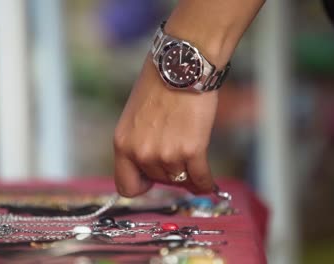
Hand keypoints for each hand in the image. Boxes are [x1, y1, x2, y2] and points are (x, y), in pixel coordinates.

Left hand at [113, 56, 218, 196]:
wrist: (181, 64)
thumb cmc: (160, 84)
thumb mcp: (136, 117)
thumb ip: (140, 143)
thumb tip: (156, 165)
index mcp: (123, 144)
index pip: (126, 186)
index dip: (142, 184)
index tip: (151, 179)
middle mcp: (141, 152)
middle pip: (159, 181)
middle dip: (169, 171)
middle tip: (180, 156)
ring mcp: (166, 153)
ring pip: (180, 180)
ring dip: (189, 174)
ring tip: (195, 162)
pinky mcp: (191, 150)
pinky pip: (200, 179)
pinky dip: (206, 183)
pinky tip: (210, 183)